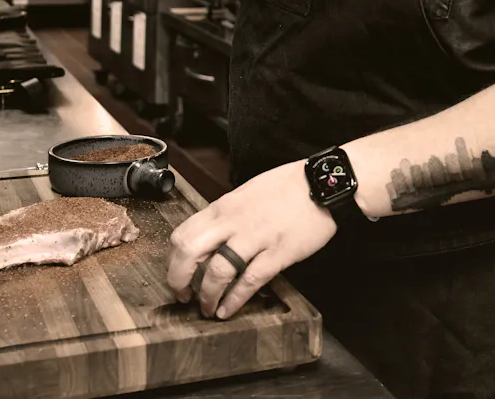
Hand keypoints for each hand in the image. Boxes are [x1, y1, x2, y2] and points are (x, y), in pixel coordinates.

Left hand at [166, 160, 336, 319]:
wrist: (321, 183)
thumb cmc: (285, 186)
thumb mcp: (245, 193)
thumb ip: (226, 215)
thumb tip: (211, 236)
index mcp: (223, 207)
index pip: (182, 233)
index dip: (173, 259)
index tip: (176, 274)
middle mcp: (232, 221)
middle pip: (189, 251)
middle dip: (178, 279)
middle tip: (182, 296)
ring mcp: (255, 237)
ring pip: (217, 271)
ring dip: (207, 296)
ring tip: (207, 309)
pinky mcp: (278, 252)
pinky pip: (250, 280)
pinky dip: (235, 300)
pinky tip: (228, 310)